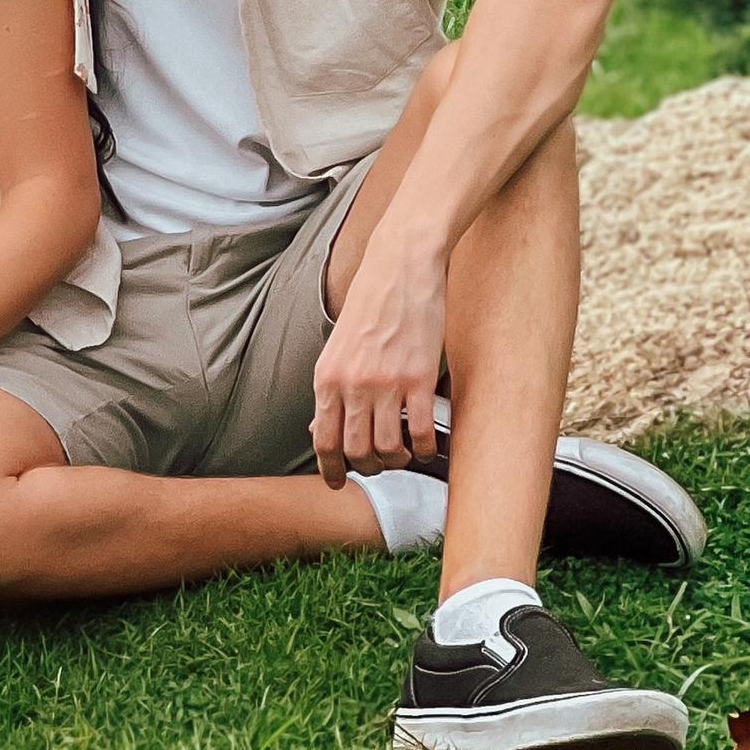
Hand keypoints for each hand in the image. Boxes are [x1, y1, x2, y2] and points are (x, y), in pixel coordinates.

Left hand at [310, 225, 446, 488]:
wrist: (400, 267)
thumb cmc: (370, 303)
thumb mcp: (337, 346)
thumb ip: (331, 388)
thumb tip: (321, 428)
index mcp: (326, 377)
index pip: (323, 440)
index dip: (331, 469)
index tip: (338, 482)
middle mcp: (352, 384)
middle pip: (356, 451)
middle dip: (368, 468)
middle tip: (380, 465)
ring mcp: (386, 383)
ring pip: (389, 448)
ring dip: (398, 461)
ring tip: (405, 453)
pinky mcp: (420, 378)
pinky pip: (422, 431)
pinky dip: (426, 448)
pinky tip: (428, 446)